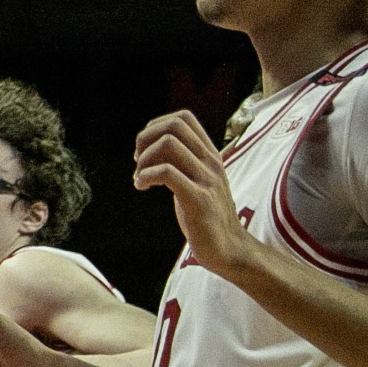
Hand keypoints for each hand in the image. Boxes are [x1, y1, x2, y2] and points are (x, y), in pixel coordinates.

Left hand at [134, 109, 251, 273]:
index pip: (184, 117)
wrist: (229, 249)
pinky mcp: (199, 199)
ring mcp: (206, 179)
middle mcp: (210, 162)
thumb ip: (183, 162)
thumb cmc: (207, 216)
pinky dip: (145, 176)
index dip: (156, 126)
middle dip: (145, 138)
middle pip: (173, 125)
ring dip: (143, 159)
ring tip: (139, 178)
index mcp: (210, 155)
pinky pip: (167, 173)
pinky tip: (141, 187)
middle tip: (138, 162)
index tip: (145, 150)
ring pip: (168, 144)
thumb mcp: (198, 180)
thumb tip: (150, 149)